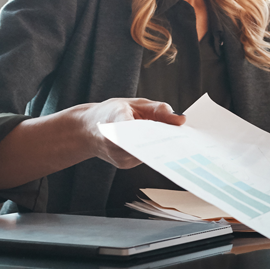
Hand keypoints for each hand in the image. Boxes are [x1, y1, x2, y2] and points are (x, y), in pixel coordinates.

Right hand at [69, 97, 183, 168]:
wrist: (86, 130)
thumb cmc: (110, 113)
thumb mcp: (133, 103)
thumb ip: (157, 109)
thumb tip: (181, 119)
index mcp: (114, 122)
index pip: (138, 128)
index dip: (158, 129)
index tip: (176, 128)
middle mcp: (115, 144)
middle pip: (147, 144)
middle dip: (165, 138)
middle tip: (183, 134)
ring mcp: (119, 157)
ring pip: (148, 152)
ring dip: (160, 144)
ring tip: (174, 136)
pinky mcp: (124, 164)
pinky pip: (144, 157)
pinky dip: (153, 149)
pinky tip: (160, 143)